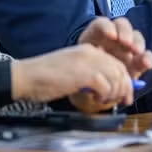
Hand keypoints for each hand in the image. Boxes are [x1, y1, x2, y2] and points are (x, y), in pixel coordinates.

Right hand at [10, 45, 133, 111]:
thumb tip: (110, 89)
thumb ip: (91, 76)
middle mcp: (91, 53)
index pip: (116, 63)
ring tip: (105, 101)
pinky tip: (95, 99)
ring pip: (116, 77)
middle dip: (125, 88)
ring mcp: (87, 62)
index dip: (125, 80)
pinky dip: (104, 96)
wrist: (25, 76)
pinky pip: (106, 86)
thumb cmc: (45, 78)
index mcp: (88, 50)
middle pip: (120, 70)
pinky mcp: (83, 74)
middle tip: (123, 101)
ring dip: (115, 93)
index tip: (126, 94)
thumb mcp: (72, 73)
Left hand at [77, 17, 151, 79]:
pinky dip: (147, 58)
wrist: (93, 92)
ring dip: (137, 43)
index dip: (107, 27)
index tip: (110, 36)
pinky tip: (146, 64)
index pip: (102, 24)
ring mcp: (127, 48)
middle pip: (122, 26)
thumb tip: (87, 69)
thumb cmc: (85, 76)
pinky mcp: (138, 61)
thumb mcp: (81, 69)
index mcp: (96, 36)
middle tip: (125, 43)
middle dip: (125, 32)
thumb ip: (84, 67)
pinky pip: (146, 56)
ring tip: (136, 51)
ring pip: (136, 37)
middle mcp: (114, 38)